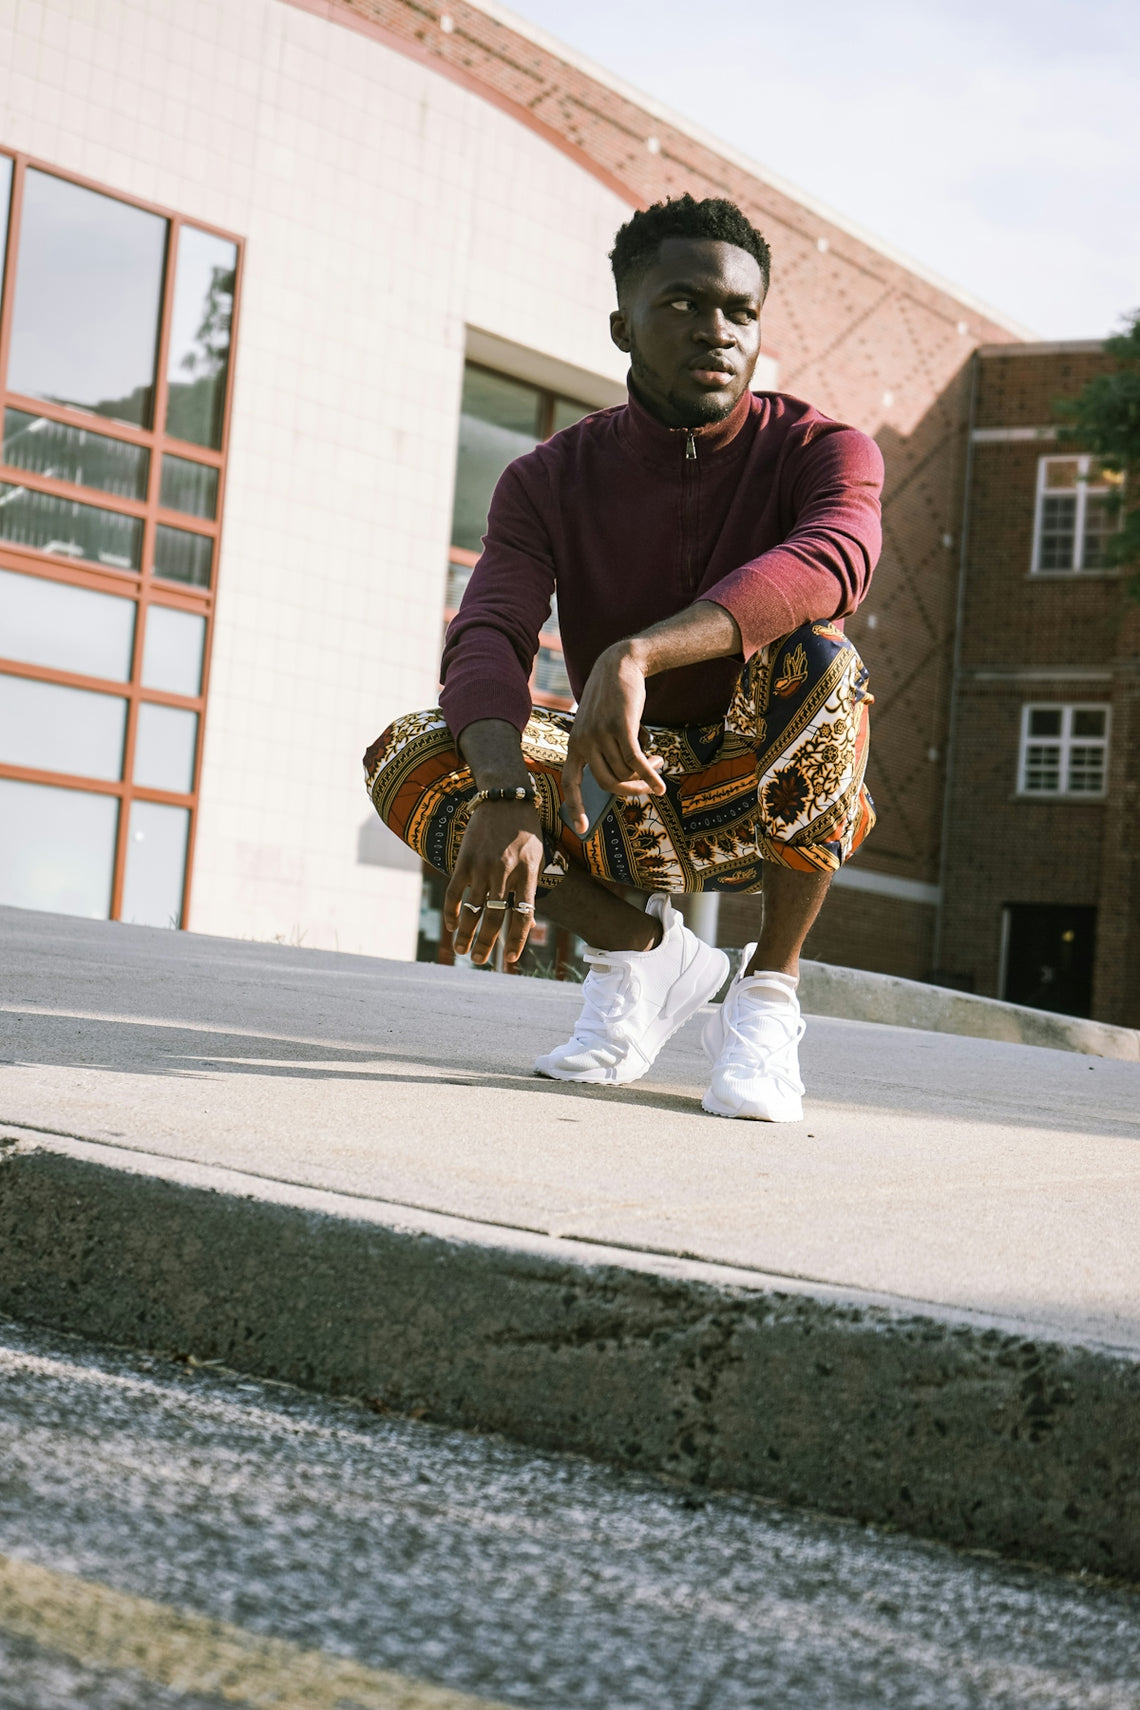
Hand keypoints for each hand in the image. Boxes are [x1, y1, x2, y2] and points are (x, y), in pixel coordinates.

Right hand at [444, 802, 543, 965]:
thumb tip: (526, 924)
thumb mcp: (537, 857)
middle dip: (486, 943)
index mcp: (527, 873)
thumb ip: (529, 888)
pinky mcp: (465, 860)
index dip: (516, 940)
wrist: (504, 798)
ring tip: (461, 951)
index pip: (523, 915)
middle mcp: (505, 872)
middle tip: (479, 961)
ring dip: (465, 934)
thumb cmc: (525, 830)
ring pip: (472, 909)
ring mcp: (483, 867)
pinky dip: (452, 911)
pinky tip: (451, 925)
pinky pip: (455, 891)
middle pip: (495, 917)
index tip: (509, 959)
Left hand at [562, 643, 664, 834]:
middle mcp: (584, 742)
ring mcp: (600, 735)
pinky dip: (650, 776)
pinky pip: (636, 762)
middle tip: (650, 784)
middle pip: (609, 783)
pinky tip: (661, 784)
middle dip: (632, 788)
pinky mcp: (620, 728)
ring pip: (626, 771)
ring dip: (646, 772)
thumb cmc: (613, 700)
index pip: (570, 782)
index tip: (581, 829)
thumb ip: (605, 751)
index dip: (575, 807)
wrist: (619, 666)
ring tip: (658, 759)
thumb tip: (625, 780)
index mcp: (575, 745)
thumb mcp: (601, 726)